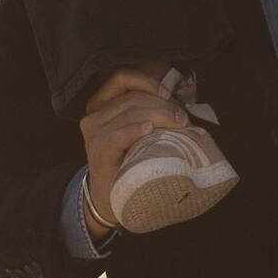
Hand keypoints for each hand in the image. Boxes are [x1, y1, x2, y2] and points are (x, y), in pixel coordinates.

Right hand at [79, 68, 190, 237]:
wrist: (110, 199)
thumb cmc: (127, 161)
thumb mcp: (134, 131)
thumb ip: (147, 113)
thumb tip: (182, 107)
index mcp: (101, 104)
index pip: (122, 78)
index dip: (147, 81)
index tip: (170, 93)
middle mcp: (94, 115)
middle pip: (133, 98)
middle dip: (163, 105)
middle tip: (183, 120)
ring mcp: (94, 134)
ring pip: (130, 113)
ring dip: (159, 117)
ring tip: (178, 127)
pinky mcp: (98, 152)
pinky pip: (117, 135)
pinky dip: (134, 130)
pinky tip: (148, 130)